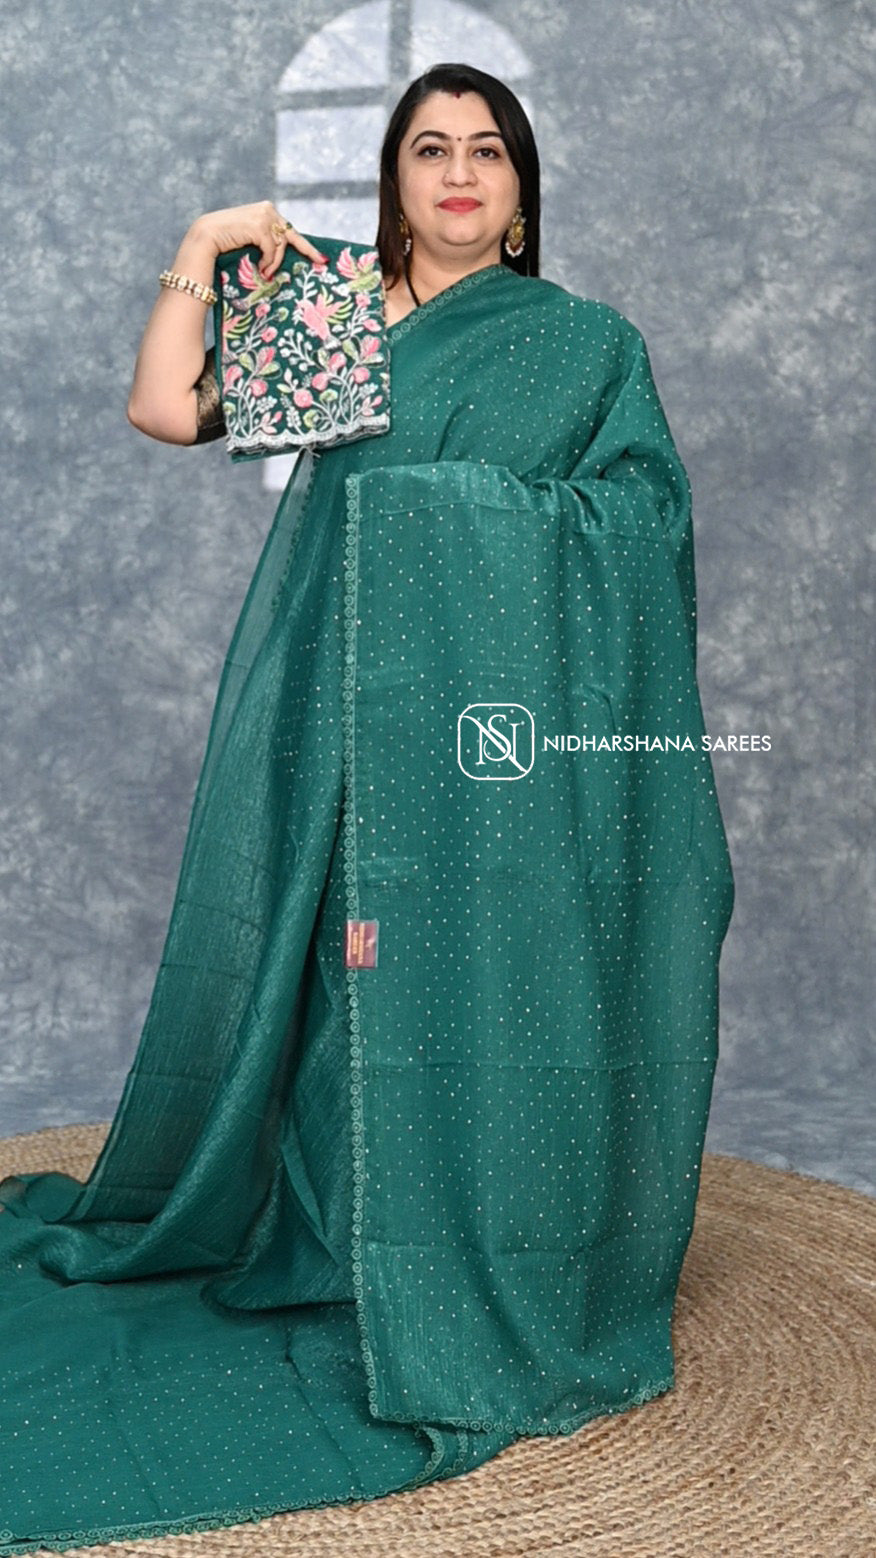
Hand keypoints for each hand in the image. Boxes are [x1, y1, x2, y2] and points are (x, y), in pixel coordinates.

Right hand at [186, 201, 326, 279]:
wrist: (205, 238)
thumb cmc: (225, 243)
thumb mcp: (250, 239)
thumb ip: (266, 241)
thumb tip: (282, 256)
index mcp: (266, 210)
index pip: (289, 229)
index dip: (306, 245)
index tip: (321, 258)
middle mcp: (267, 209)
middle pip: (290, 236)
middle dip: (305, 251)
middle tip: (320, 262)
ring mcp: (264, 215)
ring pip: (281, 245)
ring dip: (274, 263)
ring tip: (266, 274)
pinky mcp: (259, 225)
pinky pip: (272, 249)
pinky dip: (269, 262)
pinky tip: (262, 269)